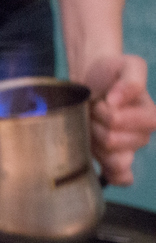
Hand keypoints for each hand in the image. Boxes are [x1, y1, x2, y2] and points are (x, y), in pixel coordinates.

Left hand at [85, 54, 155, 184]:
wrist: (93, 80)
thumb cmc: (112, 73)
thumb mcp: (127, 65)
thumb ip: (131, 80)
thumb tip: (117, 101)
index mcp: (150, 117)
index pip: (121, 123)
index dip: (108, 113)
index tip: (105, 101)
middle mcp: (141, 137)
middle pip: (111, 140)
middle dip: (96, 123)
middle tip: (96, 112)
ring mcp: (126, 151)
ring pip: (109, 158)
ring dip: (94, 139)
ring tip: (93, 124)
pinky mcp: (110, 160)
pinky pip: (120, 177)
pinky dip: (112, 173)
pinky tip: (106, 165)